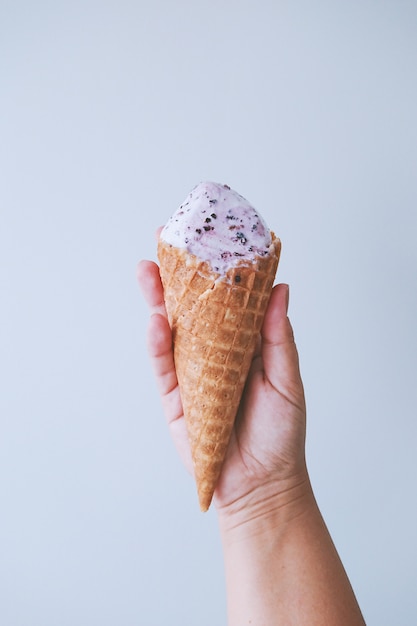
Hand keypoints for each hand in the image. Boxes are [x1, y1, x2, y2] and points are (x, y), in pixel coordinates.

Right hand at [137, 258, 307, 519]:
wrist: (262, 484)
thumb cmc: (281, 433)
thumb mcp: (287, 379)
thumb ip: (279, 337)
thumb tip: (280, 290)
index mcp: (242, 346)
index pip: (225, 302)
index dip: (214, 272)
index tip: (206, 240)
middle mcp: (214, 355)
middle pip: (190, 310)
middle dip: (176, 277)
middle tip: (163, 243)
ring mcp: (191, 374)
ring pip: (171, 331)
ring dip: (158, 301)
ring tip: (149, 273)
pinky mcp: (175, 398)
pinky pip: (163, 366)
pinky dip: (158, 343)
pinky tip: (157, 320)